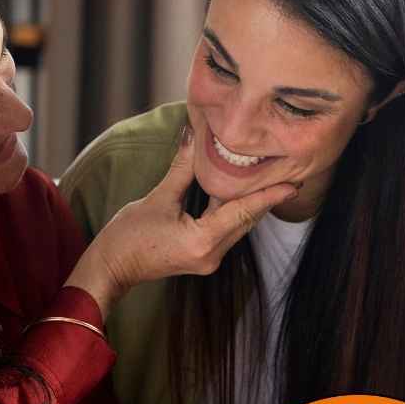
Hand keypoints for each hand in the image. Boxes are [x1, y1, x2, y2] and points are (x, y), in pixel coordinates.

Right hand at [65, 127, 298, 316]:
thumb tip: (194, 135)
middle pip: (245, 219)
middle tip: (288, 172)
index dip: (269, 195)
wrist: (111, 268)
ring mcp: (208, 259)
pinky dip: (232, 212)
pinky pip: (225, 231)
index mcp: (202, 241)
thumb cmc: (127, 237)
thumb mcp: (156, 199)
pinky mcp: (202, 257)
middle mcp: (211, 254)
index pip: (243, 212)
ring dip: (249, 203)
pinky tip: (238, 194)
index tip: (293, 183)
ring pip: (237, 225)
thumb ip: (182, 168)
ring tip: (269, 179)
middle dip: (264, 196)